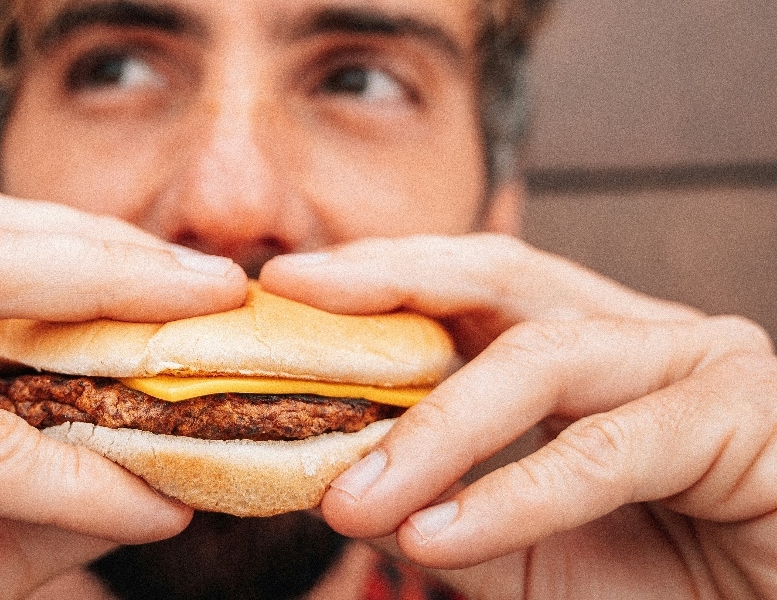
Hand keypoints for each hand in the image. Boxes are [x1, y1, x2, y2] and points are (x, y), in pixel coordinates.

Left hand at [261, 233, 776, 598]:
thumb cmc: (662, 585)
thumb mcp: (524, 552)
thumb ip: (444, 512)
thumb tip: (338, 486)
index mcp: (587, 344)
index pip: (469, 286)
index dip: (379, 276)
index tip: (284, 285)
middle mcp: (639, 333)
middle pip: (498, 277)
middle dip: (388, 285)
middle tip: (292, 300)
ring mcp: (698, 359)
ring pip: (540, 360)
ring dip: (434, 432)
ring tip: (352, 498)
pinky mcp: (744, 414)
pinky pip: (603, 450)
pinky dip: (514, 496)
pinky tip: (441, 537)